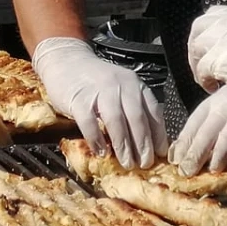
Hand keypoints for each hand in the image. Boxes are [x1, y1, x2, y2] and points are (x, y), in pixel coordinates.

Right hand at [30, 37, 166, 166]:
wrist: (66, 61)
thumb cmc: (95, 81)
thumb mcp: (120, 90)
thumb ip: (132, 110)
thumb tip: (146, 143)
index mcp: (135, 86)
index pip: (153, 112)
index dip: (158, 135)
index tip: (160, 154)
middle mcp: (121, 85)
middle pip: (137, 118)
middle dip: (143, 145)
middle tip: (145, 164)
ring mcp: (100, 90)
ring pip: (116, 120)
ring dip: (123, 145)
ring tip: (127, 163)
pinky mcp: (79, 98)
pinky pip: (90, 122)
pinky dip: (97, 139)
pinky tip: (102, 153)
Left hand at [172, 86, 226, 174]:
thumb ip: (223, 121)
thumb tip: (205, 147)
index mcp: (220, 99)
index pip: (195, 120)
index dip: (184, 140)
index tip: (175, 158)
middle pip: (205, 131)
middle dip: (194, 153)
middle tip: (187, 172)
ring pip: (224, 137)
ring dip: (216, 156)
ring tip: (212, 170)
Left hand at [186, 6, 226, 111]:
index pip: (214, 14)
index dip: (207, 31)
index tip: (209, 48)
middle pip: (199, 27)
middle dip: (195, 47)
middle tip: (200, 65)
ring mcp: (224, 40)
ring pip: (196, 48)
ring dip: (198, 66)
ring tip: (208, 81)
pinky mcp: (219, 60)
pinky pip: (201, 70)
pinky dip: (203, 81)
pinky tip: (213, 89)